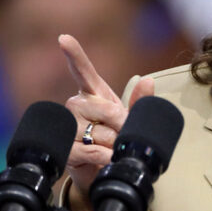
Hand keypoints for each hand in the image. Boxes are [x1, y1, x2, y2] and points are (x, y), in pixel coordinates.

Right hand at [59, 34, 154, 210]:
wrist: (102, 171)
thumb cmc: (115, 139)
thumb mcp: (130, 121)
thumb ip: (140, 103)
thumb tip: (148, 80)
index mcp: (93, 94)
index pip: (82, 71)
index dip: (74, 54)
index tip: (63, 39)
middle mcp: (76, 105)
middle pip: (104, 108)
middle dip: (122, 125)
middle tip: (124, 136)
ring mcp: (67, 126)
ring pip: (99, 132)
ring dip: (114, 145)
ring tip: (114, 150)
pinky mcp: (65, 149)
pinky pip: (91, 150)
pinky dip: (106, 156)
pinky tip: (108, 159)